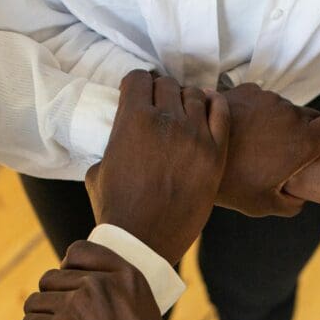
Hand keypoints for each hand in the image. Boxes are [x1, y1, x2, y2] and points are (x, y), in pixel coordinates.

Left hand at [19, 242, 176, 319]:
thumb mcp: (144, 315)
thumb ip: (119, 296)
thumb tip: (82, 288)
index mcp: (128, 277)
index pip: (79, 252)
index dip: (67, 269)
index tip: (67, 287)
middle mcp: (101, 285)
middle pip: (51, 279)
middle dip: (53, 302)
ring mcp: (76, 306)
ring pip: (35, 303)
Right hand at [85, 70, 229, 264]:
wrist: (143, 241)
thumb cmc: (116, 209)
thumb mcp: (98, 169)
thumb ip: (112, 145)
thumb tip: (119, 140)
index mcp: (132, 119)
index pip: (139, 78)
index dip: (137, 86)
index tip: (139, 95)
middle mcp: (166, 120)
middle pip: (167, 84)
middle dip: (161, 94)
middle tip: (161, 110)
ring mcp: (194, 135)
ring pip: (195, 95)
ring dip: (186, 100)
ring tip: (183, 115)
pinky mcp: (216, 153)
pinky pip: (222, 112)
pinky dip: (215, 105)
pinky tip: (209, 108)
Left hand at [217, 83, 319, 216]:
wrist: (190, 156)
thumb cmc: (231, 186)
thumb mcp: (265, 204)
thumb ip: (293, 202)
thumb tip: (303, 197)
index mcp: (304, 141)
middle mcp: (290, 114)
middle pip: (311, 117)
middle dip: (303, 133)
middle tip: (281, 155)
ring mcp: (267, 99)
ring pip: (284, 109)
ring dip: (276, 124)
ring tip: (253, 147)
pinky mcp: (245, 91)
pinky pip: (261, 101)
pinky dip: (255, 114)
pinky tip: (239, 134)